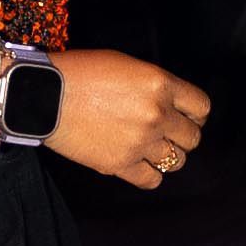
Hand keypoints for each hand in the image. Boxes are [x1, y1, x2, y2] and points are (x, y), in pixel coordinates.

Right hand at [47, 48, 210, 189]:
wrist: (43, 94)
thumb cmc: (80, 73)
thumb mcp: (126, 65)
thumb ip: (155, 86)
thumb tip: (171, 104)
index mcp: (160, 84)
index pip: (201, 107)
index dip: (195, 113)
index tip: (187, 116)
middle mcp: (156, 114)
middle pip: (193, 137)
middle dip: (183, 135)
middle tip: (167, 133)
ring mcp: (140, 142)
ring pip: (177, 161)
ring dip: (168, 155)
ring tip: (151, 148)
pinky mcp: (120, 164)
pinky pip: (152, 180)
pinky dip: (150, 174)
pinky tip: (139, 164)